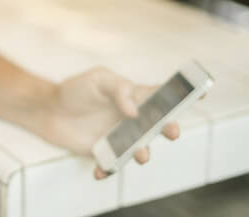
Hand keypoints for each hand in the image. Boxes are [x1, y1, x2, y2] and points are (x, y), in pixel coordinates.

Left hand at [37, 67, 179, 179]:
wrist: (48, 110)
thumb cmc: (75, 90)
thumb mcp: (98, 79)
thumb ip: (119, 90)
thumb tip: (134, 111)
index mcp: (134, 97)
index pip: (162, 95)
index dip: (182, 95)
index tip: (200, 93)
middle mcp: (132, 119)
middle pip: (158, 126)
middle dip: (170, 129)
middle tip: (171, 131)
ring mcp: (120, 137)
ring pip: (141, 149)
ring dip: (144, 153)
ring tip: (139, 154)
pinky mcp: (105, 152)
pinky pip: (113, 165)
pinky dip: (109, 169)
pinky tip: (101, 169)